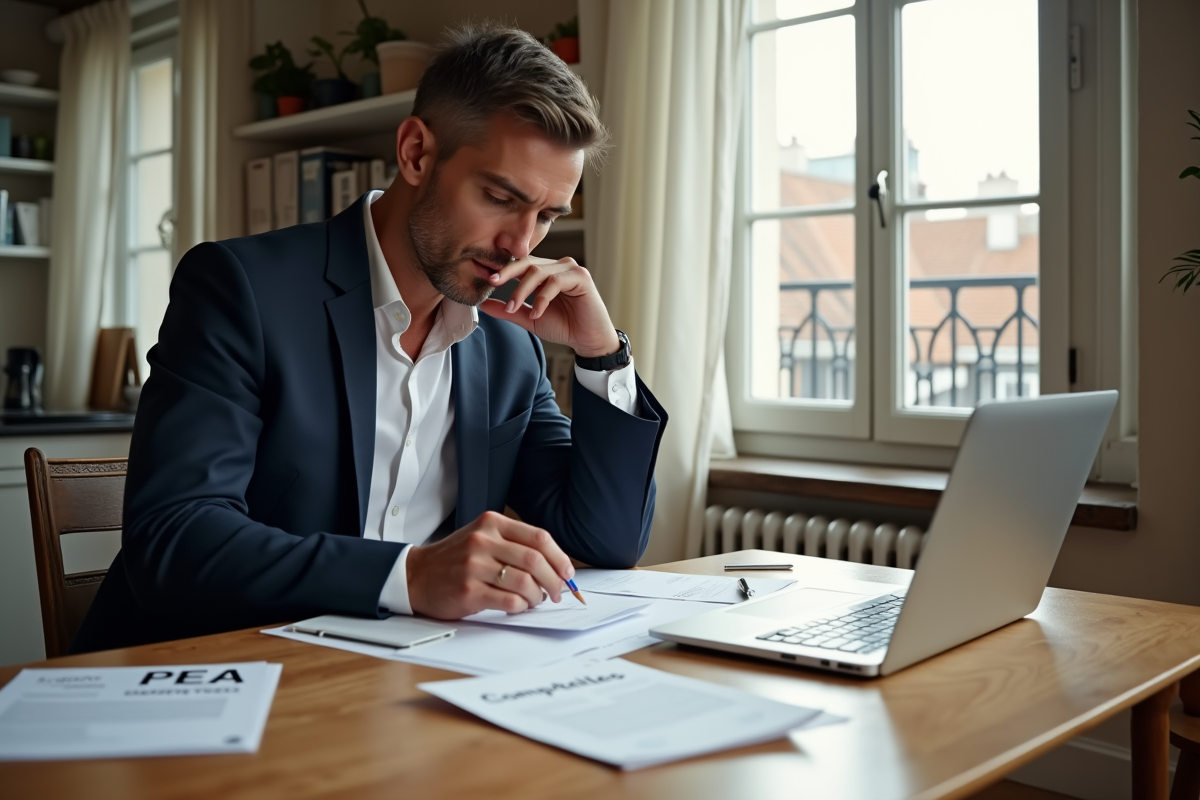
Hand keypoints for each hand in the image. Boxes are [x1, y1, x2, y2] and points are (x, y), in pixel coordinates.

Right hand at [405, 510, 575, 619]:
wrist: (416, 575)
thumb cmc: (455, 559)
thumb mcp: (481, 538)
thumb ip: (514, 545)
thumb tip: (554, 565)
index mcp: (491, 524)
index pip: (538, 537)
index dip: (559, 557)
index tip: (568, 572)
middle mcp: (483, 541)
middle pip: (535, 560)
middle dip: (554, 580)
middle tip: (557, 592)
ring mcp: (474, 566)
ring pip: (525, 582)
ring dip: (537, 596)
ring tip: (535, 600)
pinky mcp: (468, 591)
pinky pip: (509, 601)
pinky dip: (520, 607)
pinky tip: (518, 606)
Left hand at [479, 256, 619, 357]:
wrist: (587, 340)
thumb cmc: (564, 326)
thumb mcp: (530, 318)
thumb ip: (510, 310)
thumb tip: (484, 305)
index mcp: (546, 272)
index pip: (522, 264)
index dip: (504, 270)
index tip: (488, 280)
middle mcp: (558, 266)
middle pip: (528, 263)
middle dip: (509, 274)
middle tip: (494, 283)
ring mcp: (570, 269)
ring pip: (539, 272)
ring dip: (522, 290)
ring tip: (513, 308)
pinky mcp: (581, 277)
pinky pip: (556, 282)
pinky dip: (542, 298)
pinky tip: (538, 312)